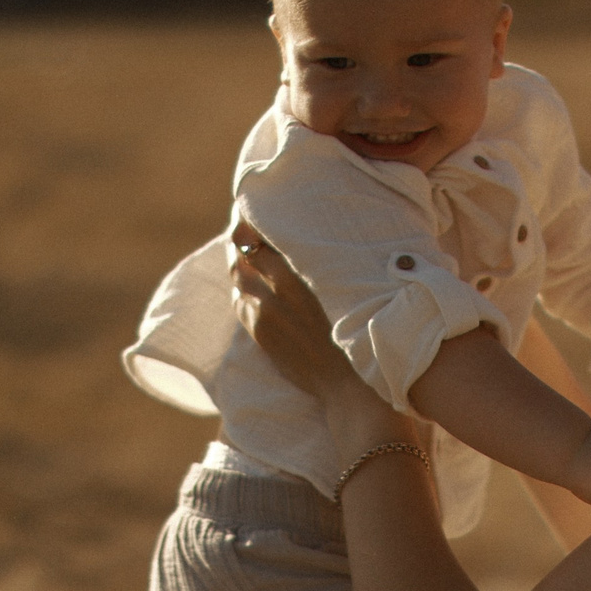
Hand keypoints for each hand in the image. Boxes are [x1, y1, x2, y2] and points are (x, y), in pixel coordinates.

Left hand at [229, 227, 370, 402]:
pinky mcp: (259, 332)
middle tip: (242, 230)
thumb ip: (314, 263)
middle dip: (238, 241)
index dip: (247, 223)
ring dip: (239, 265)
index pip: (257, 240)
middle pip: (240, 256)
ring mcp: (264, 313)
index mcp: (296, 276)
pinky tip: (249, 287)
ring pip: (238, 279)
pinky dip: (242, 290)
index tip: (247, 212)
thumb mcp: (337, 287)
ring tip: (243, 255)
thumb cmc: (353, 327)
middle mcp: (275, 292)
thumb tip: (297, 242)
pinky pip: (240, 303)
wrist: (343, 378)